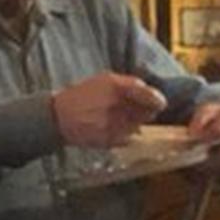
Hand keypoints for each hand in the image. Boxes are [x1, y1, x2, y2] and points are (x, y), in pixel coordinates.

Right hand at [52, 73, 166, 147]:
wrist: (59, 116)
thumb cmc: (81, 95)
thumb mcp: (103, 79)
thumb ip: (128, 84)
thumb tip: (150, 93)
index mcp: (116, 87)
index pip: (149, 95)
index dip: (157, 100)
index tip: (160, 102)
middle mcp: (117, 106)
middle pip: (147, 112)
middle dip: (144, 110)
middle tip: (132, 108)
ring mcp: (114, 124)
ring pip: (139, 126)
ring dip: (133, 122)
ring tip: (115, 117)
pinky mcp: (110, 140)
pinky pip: (129, 138)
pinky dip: (125, 134)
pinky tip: (109, 127)